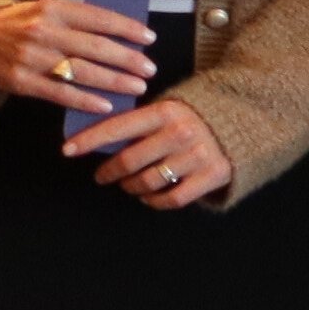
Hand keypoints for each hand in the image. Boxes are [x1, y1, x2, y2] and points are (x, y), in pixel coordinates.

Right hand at [0, 0, 154, 107]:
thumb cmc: (22, 22)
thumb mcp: (47, 9)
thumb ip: (77, 19)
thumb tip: (120, 32)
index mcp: (53, 9)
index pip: (98, 18)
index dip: (126, 28)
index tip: (149, 38)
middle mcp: (43, 31)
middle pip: (94, 47)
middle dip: (127, 59)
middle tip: (149, 68)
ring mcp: (32, 58)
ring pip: (81, 72)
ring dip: (113, 81)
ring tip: (136, 87)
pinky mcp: (23, 82)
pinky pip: (61, 94)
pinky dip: (86, 100)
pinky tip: (106, 105)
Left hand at [72, 92, 232, 210]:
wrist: (241, 123)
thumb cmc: (192, 117)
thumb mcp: (167, 108)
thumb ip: (139, 121)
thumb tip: (96, 137)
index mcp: (164, 110)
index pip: (117, 126)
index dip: (89, 140)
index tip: (67, 150)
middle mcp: (179, 132)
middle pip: (129, 161)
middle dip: (109, 172)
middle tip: (102, 176)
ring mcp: (196, 156)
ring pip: (148, 182)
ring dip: (130, 187)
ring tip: (128, 185)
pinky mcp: (211, 176)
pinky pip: (171, 198)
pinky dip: (154, 201)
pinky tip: (149, 196)